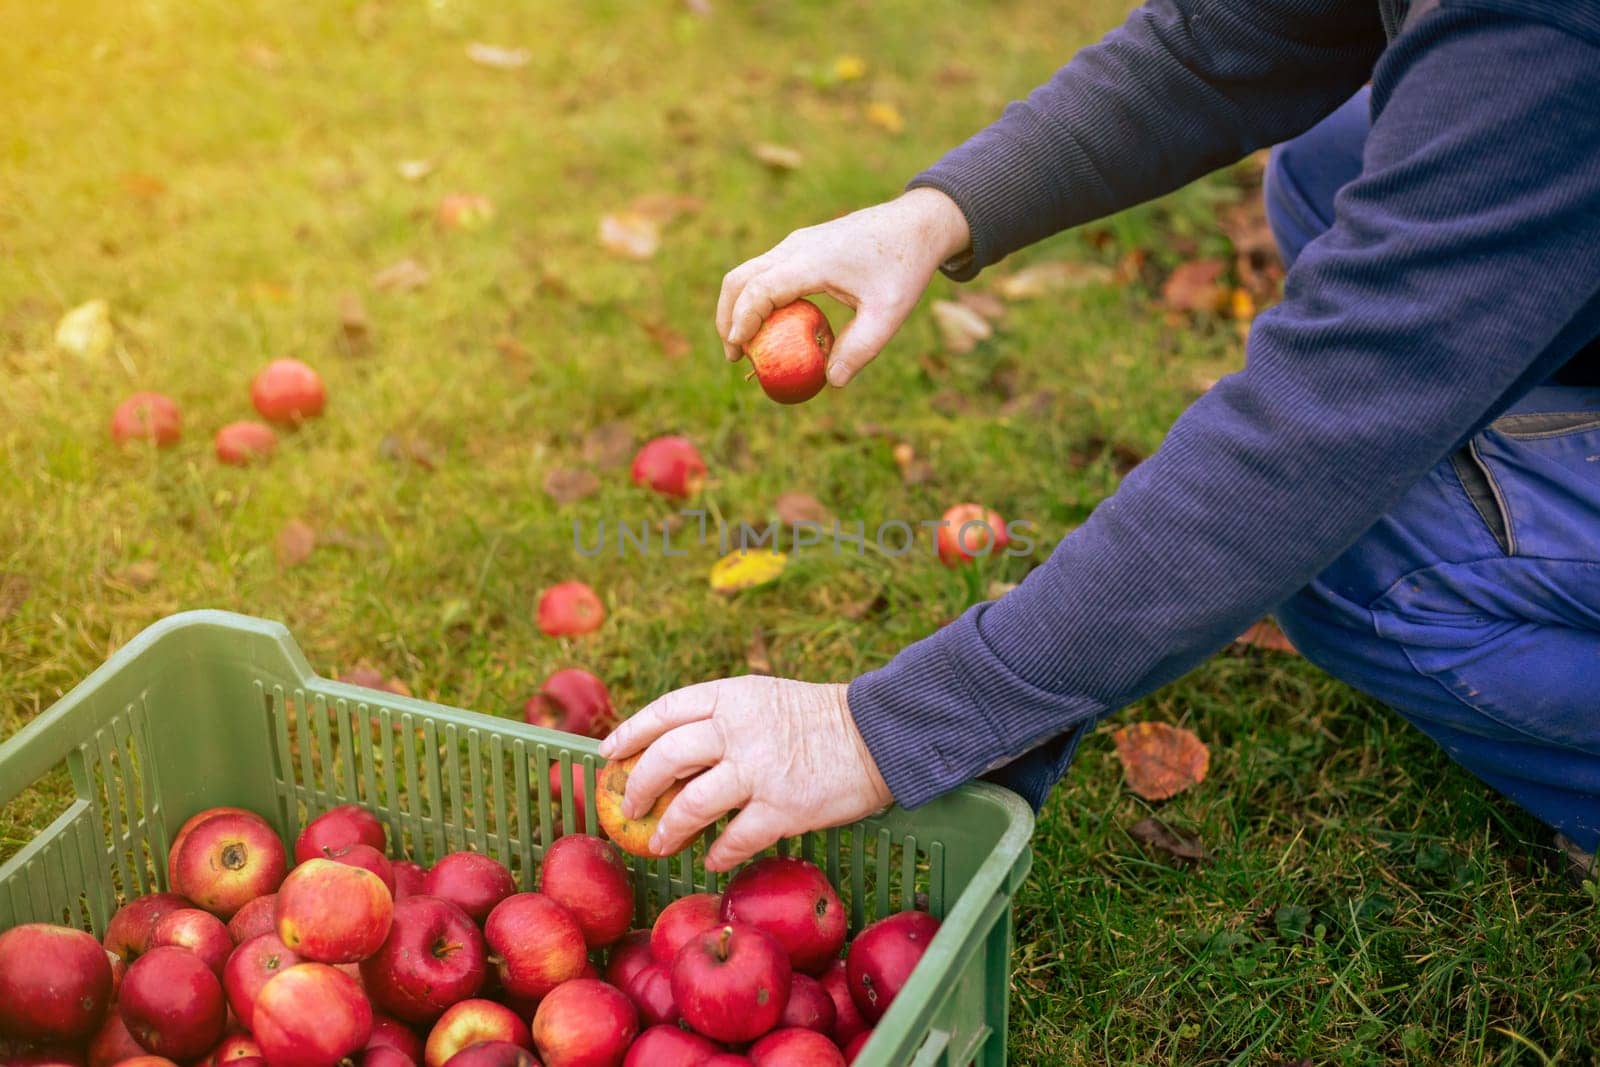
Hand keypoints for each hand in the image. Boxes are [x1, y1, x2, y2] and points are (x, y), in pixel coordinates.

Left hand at [598, 676, 893, 870]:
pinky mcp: (782, 808)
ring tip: (661, 842)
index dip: (630, 733)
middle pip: (665, 758)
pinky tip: (712, 860)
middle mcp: (737, 729)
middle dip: (638, 786)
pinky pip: (734, 839)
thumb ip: (723, 718)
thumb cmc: (821, 718)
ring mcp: (758, 770)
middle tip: (630, 806)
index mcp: (731, 696)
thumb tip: (676, 748)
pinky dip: (718, 853)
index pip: (664, 711)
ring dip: (669, 828)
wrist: (878, 734)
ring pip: (691, 804)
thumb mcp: (764, 698)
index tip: (608, 754)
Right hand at [717, 188, 970, 386]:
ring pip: (748, 272)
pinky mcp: (801, 245)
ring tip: (749, 345)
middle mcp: (796, 247)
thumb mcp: (889, 313)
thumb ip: (860, 348)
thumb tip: (832, 382)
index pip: (760, 289)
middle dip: (728, 318)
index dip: (742, 321)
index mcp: (813, 260)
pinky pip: (767, 271)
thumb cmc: (905, 266)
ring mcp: (796, 243)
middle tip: (735, 355)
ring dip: (740, 307)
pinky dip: (758, 298)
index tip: (738, 353)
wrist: (916, 223)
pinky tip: (773, 325)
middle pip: (739, 278)